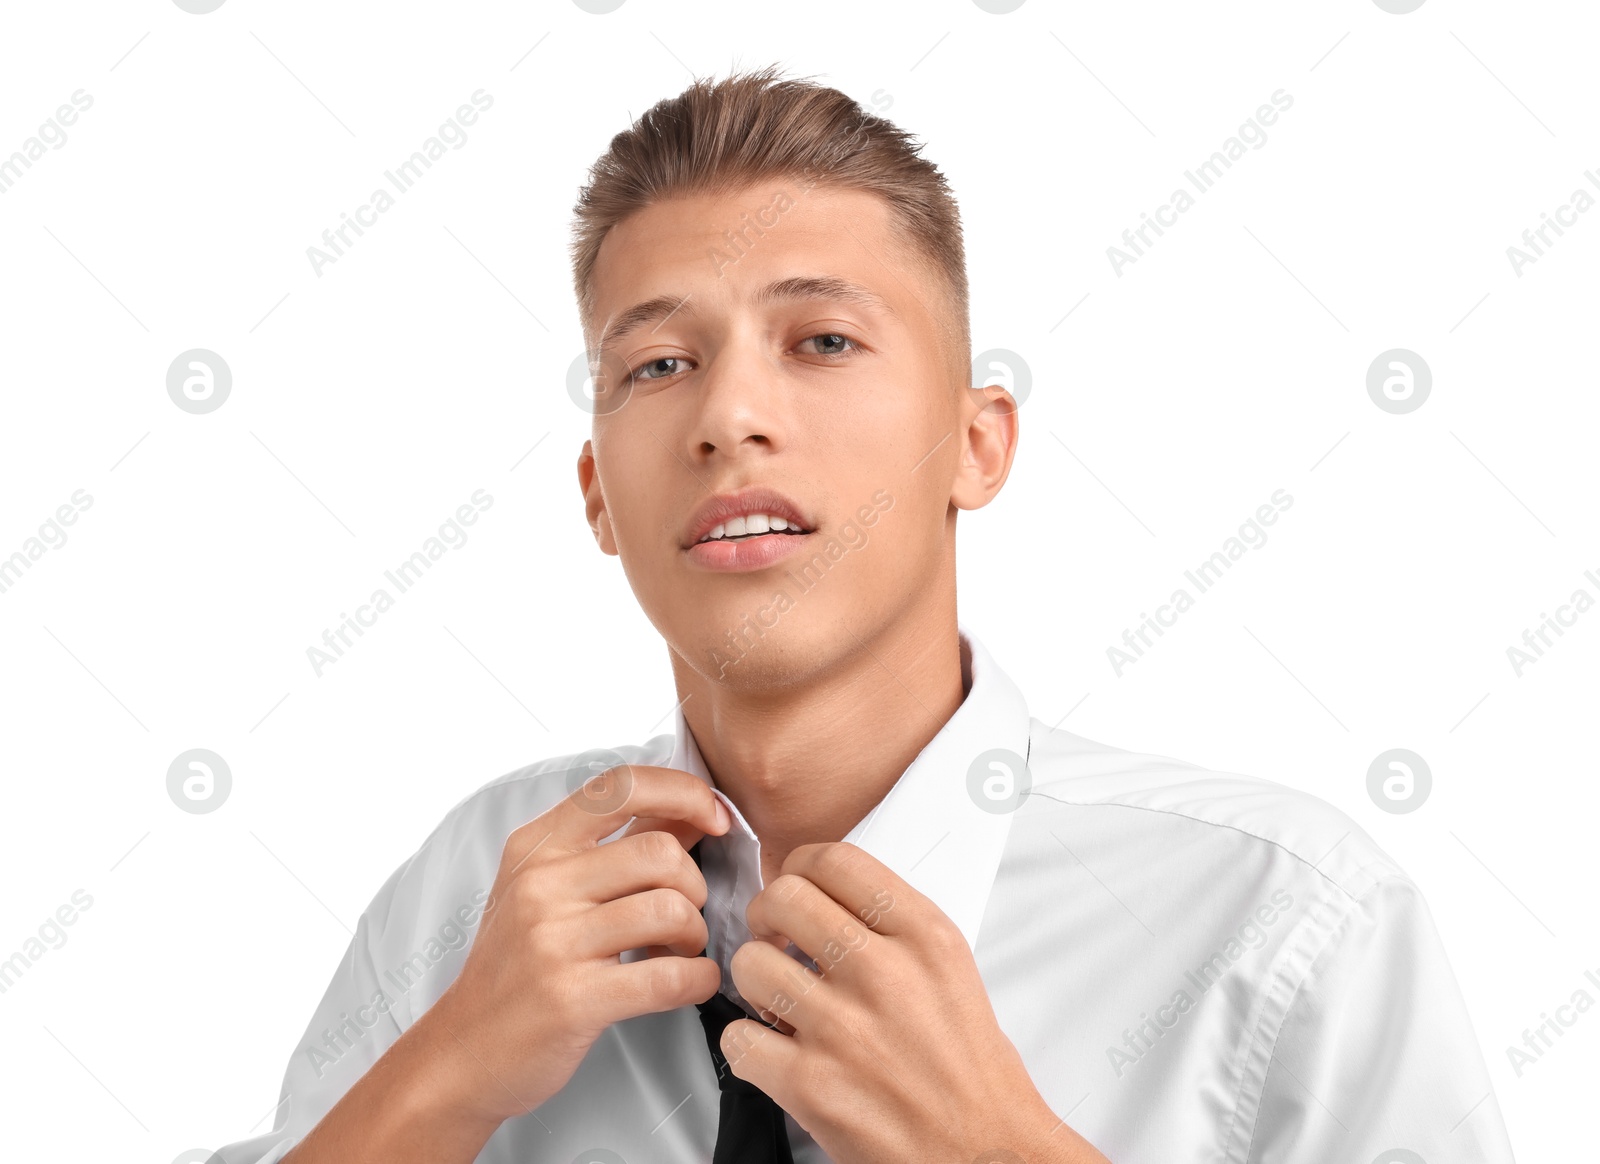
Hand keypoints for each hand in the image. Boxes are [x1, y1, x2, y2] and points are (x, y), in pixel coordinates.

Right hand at [417, 764, 730, 1126]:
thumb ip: (619, 845)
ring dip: (695, 935)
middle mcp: (540, 884)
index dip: (683, 791)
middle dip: (694, 885)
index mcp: (536, 846)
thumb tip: (694, 811)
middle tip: (683, 916)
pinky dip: (699, 979)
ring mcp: (553, 941)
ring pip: (671, 910)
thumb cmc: (517, 966)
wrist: (463, 1051)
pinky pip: (669, 977)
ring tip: (678, 952)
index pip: (620, 785)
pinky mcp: (573, 999)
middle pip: (660, 852)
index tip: (716, 817)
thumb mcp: (550, 889)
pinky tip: (691, 983)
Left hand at [721, 841, 1110, 1163]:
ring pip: (750, 964)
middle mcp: (883, 973)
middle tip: (775, 939)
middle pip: (783, 898)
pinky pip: (737, 1038)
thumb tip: (828, 898)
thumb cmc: (969, 1070)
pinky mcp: (810, 1084)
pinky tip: (773, 1051)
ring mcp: (843, 1028)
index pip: (836, 860)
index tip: (796, 883)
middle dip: (767, 916)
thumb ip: (893, 927)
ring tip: (778, 1002)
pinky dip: (746, 1045)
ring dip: (754, 982)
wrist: (985, 1150)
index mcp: (924, 937)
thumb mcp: (951, 971)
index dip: (801, 867)